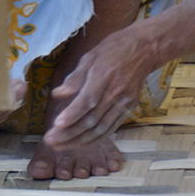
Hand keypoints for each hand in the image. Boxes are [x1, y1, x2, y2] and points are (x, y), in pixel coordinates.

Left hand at [45, 28, 153, 146]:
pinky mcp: (129, 108)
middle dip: (70, 133)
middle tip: (50, 141)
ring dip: (80, 140)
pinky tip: (81, 143)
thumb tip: (57, 94)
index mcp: (103, 77)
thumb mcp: (89, 57)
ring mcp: (124, 102)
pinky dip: (96, 138)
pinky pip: (111, 127)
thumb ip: (74, 79)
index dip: (72, 114)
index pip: (87, 101)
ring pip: (101, 128)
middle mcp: (115, 93)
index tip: (56, 125)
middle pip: (92, 119)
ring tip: (61, 146)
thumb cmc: (113, 50)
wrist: (144, 50)